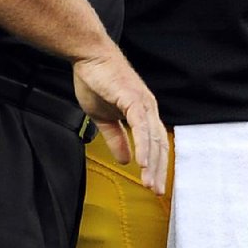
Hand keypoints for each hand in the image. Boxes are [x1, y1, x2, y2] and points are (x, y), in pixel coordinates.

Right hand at [73, 45, 168, 194]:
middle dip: (158, 170)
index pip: (154, 144)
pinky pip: (140, 127)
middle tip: (156, 191)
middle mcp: (148, 108)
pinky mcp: (133, 98)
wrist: (89, 55)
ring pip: (152, 138)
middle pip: (159, 145)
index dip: (156, 165)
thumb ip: (115, 138)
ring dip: (153, 163)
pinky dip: (143, 146)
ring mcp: (143, 103)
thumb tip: (124, 160)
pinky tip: (142, 163)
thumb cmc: (95, 80)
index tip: (153, 185)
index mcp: (142, 112)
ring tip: (150, 183)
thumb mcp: (103, 117)